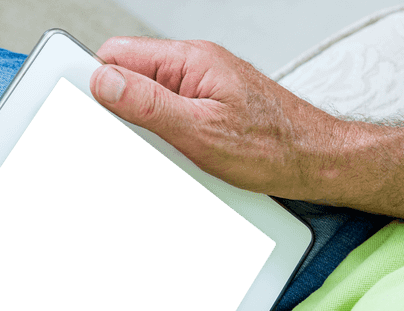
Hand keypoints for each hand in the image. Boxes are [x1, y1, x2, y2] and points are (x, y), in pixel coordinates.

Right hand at [89, 37, 344, 198]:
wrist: (317, 162)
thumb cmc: (274, 148)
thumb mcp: (201, 131)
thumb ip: (150, 104)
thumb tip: (103, 82)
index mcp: (190, 61)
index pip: (119, 54)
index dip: (97, 83)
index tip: (86, 112)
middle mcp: (196, 68)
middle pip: (132, 78)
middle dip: (122, 111)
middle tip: (132, 144)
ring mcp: (205, 88)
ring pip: (152, 100)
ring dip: (147, 129)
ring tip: (168, 154)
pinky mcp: (213, 109)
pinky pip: (174, 116)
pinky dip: (168, 137)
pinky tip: (182, 157)